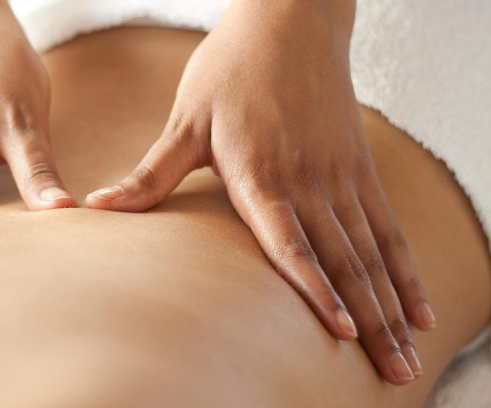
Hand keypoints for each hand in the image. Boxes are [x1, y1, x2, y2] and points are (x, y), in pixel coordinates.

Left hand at [86, 0, 435, 383]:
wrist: (289, 19)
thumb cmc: (229, 69)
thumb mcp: (185, 120)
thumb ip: (151, 174)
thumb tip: (96, 207)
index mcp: (262, 174)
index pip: (292, 243)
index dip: (315, 288)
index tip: (340, 331)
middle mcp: (309, 182)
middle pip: (344, 261)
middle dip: (369, 320)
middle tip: (392, 371)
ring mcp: (340, 175)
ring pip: (372, 252)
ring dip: (393, 306)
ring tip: (410, 352)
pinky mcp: (358, 167)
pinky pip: (388, 227)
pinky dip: (405, 269)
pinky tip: (419, 304)